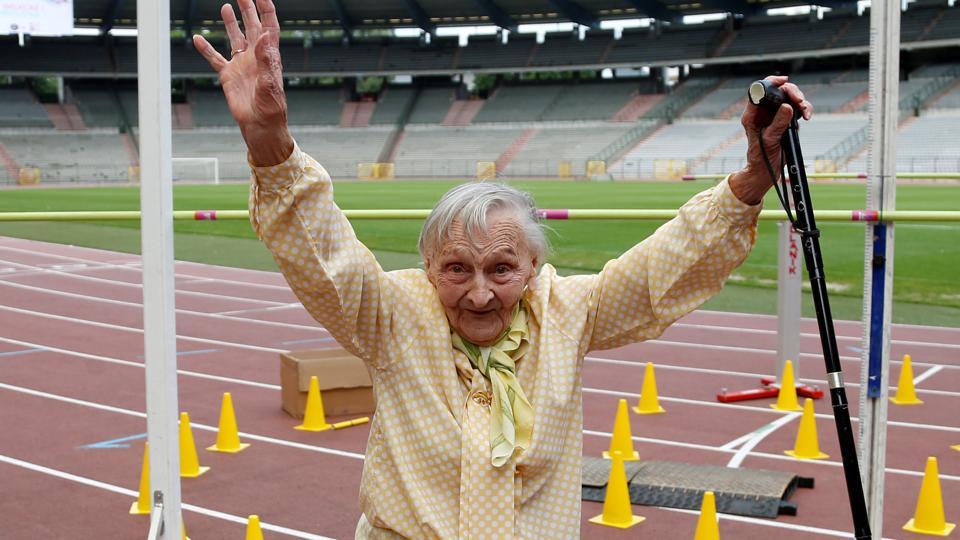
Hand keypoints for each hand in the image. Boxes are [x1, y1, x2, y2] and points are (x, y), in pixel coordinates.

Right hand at [193, 0, 293, 165]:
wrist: (260, 127)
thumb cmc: (271, 110)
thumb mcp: (270, 84)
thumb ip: (266, 59)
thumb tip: (265, 34)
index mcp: (269, 57)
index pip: (269, 27)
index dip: (266, 10)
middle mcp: (255, 58)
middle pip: (252, 26)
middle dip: (248, 9)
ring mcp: (241, 65)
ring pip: (235, 38)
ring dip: (231, 23)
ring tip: (226, 7)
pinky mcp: (229, 76)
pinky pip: (215, 59)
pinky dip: (206, 49)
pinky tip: (198, 38)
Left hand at [729, 75, 812, 204]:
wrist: (766, 171)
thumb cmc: (761, 158)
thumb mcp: (769, 140)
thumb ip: (778, 124)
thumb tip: (787, 107)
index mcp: (753, 114)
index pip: (760, 90)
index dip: (772, 82)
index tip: (784, 81)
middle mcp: (763, 112)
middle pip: (778, 92)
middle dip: (792, 93)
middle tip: (800, 101)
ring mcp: (775, 116)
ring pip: (789, 99)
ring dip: (801, 101)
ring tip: (806, 111)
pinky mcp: (785, 121)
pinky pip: (796, 109)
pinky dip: (804, 109)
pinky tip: (807, 116)